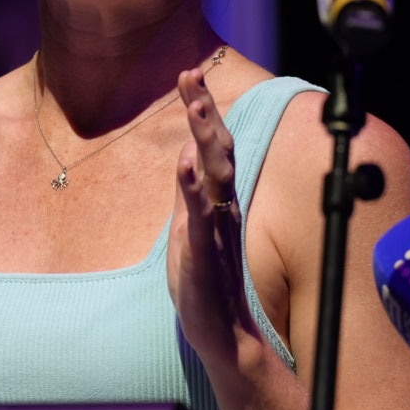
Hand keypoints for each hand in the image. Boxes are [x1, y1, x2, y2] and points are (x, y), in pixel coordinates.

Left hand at [167, 65, 255, 363]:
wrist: (225, 337)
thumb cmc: (206, 283)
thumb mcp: (190, 227)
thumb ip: (190, 194)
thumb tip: (187, 157)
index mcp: (219, 199)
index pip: (213, 144)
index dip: (203, 108)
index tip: (191, 72)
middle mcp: (224, 207)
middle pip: (218, 149)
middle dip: (204, 110)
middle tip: (192, 73)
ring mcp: (217, 228)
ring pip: (215, 175)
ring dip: (204, 140)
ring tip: (194, 107)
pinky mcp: (206, 253)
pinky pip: (200, 217)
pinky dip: (192, 190)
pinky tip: (184, 166)